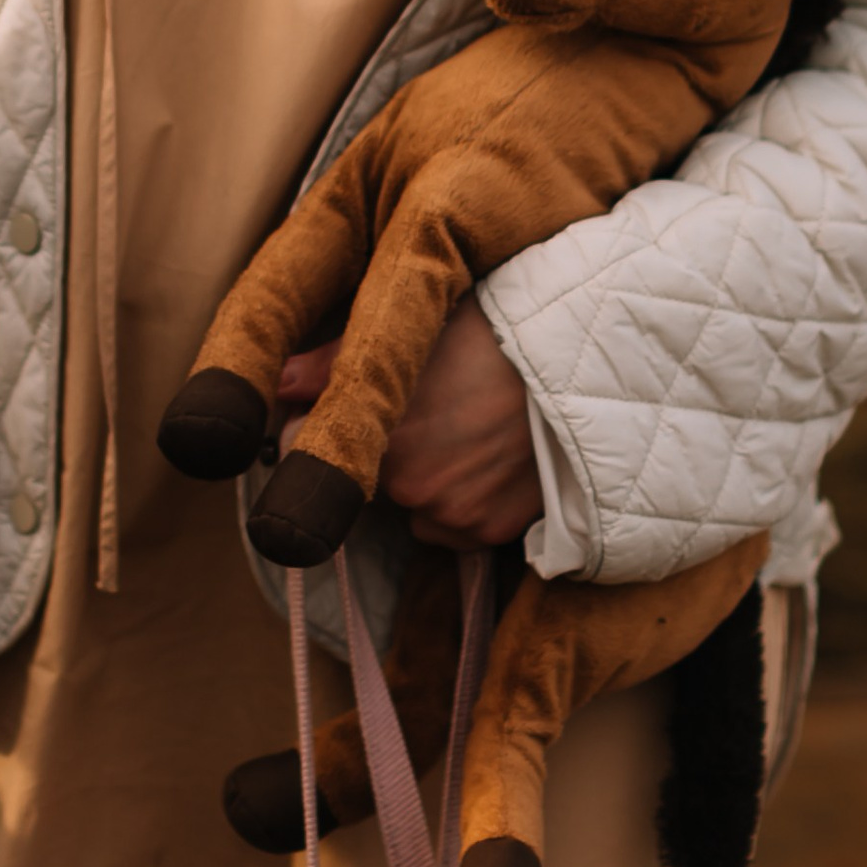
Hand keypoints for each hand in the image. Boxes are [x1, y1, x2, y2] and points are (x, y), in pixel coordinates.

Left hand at [283, 297, 541, 548]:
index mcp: (382, 433)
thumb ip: (336, 363)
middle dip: (386, 450)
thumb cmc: (502, 335)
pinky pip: (453, 525)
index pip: (308, 448)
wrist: (591, 370)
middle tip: (431, 407)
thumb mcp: (419, 330)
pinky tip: (490, 461)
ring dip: (426, 480)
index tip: (340, 409)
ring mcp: (453, 516)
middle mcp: (410, 487)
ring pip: (412, 504)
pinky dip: (463, 503)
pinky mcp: (490, 536)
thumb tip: (276, 382)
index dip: (319, 425)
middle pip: (369, 477)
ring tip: (467, 432)